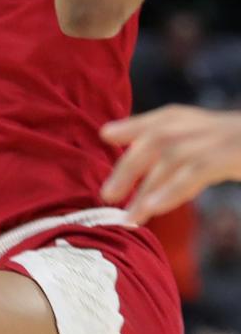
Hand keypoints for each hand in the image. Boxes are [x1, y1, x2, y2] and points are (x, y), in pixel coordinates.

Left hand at [100, 105, 240, 221]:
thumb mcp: (220, 150)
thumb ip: (190, 156)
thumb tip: (153, 178)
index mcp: (204, 121)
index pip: (162, 118)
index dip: (133, 125)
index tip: (105, 136)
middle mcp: (209, 125)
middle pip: (158, 137)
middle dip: (129, 165)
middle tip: (105, 193)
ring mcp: (223, 139)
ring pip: (171, 154)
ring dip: (146, 185)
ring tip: (129, 215)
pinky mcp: (232, 155)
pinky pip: (195, 171)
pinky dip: (171, 189)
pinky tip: (152, 207)